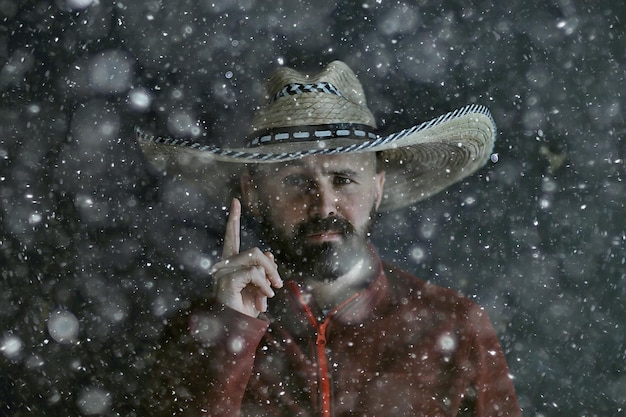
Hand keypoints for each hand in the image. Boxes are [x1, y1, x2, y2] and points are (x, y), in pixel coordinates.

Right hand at [211, 198, 282, 317]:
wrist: (236, 330)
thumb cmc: (246, 311)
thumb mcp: (259, 287)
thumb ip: (263, 269)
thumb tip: (269, 254)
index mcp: (230, 264)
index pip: (231, 237)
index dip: (233, 219)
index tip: (235, 201)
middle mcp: (224, 266)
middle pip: (255, 250)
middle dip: (271, 267)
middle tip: (277, 286)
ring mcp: (223, 273)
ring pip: (256, 258)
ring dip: (270, 276)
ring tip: (271, 293)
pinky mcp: (227, 281)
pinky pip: (254, 273)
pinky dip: (264, 286)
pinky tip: (264, 299)